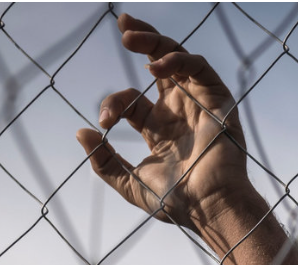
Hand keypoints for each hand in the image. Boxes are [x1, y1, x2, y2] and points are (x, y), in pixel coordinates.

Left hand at [75, 14, 258, 231]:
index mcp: (160, 129)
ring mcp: (198, 103)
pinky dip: (177, 59)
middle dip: (141, 39)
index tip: (104, 121)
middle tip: (121, 24)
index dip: (114, 103)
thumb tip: (80, 133)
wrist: (208, 207)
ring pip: (178, 57)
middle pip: (159, 63)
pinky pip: (198, 67)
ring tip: (128, 36)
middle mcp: (179, 111)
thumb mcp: (130, 183)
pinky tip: (156, 66)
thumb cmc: (175, 202)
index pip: (132, 100)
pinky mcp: (217, 100)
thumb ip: (104, 162)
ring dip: (154, 41)